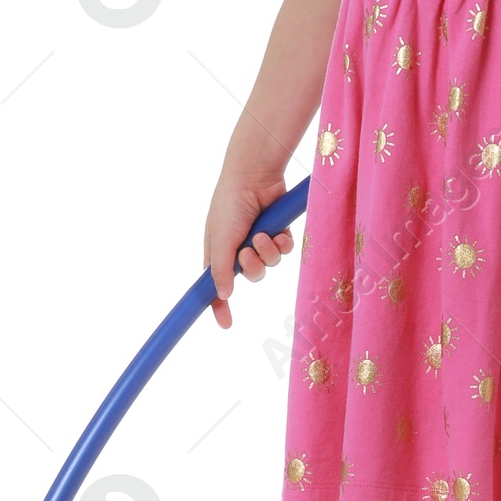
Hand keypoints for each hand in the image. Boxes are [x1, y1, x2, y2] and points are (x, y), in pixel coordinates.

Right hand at [204, 171, 295, 329]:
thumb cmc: (230, 204)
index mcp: (218, 251)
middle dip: (253, 268)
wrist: (255, 175)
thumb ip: (222, 270)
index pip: (216, 285)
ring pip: (270, 264)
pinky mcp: (278, 230)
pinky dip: (282, 243)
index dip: (219, 306)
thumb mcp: (220, 239)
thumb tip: (223, 296)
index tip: (226, 324)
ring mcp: (259, 239)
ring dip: (268, 253)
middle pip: (250, 276)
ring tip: (263, 235)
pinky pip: (284, 250)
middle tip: (249, 252)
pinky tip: (279, 231)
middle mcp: (238, 247)